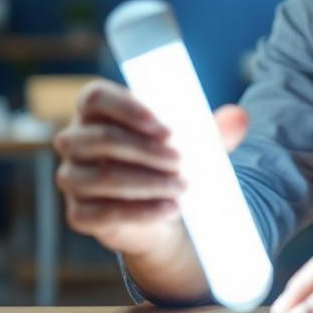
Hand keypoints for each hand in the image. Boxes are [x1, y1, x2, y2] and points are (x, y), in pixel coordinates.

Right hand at [52, 79, 246, 256]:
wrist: (160, 211)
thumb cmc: (168, 161)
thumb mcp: (191, 141)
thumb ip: (213, 128)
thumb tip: (240, 117)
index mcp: (94, 111)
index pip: (95, 98)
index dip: (127, 109)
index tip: (166, 127)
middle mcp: (74, 141)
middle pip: (100, 138)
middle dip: (145, 150)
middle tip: (181, 160)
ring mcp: (72, 178)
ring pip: (103, 178)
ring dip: (147, 182)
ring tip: (182, 186)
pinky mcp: (79, 214)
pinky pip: (103, 214)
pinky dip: (141, 212)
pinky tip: (171, 208)